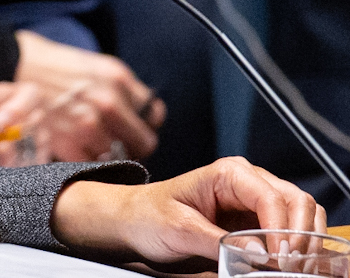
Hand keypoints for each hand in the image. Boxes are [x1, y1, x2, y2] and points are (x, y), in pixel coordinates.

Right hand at [13, 30, 164, 159]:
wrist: (8, 66)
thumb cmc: (51, 66)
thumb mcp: (94, 66)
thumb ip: (122, 90)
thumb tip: (144, 116)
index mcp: (118, 79)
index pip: (154, 116)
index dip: (143, 124)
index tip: (131, 127)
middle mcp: (109, 102)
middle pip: (144, 143)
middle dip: (131, 145)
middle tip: (113, 143)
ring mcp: (88, 125)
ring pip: (119, 157)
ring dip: (106, 155)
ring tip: (88, 147)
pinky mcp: (69, 144)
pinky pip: (93, 165)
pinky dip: (85, 162)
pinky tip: (74, 150)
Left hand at [53, 157, 326, 264]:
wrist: (134, 220)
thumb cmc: (150, 216)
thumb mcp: (179, 230)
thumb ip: (219, 242)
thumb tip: (259, 253)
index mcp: (228, 173)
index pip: (271, 198)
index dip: (282, 229)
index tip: (280, 258)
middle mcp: (248, 180)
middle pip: (296, 201)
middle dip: (300, 234)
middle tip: (290, 266)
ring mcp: (255, 200)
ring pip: (301, 213)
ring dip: (304, 239)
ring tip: (292, 266)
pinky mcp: (257, 219)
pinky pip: (290, 228)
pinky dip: (298, 244)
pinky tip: (289, 262)